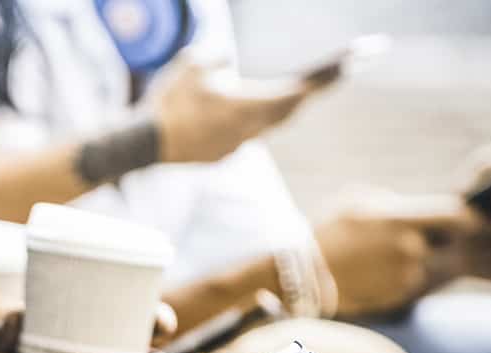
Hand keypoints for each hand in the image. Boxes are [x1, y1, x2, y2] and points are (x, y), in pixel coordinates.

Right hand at [154, 55, 333, 164]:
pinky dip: (245, 122)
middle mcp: (249, 130)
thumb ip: (218, 58)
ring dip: (274, 108)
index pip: (297, 91)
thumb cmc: (170, 100)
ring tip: (279, 93)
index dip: (325, 78)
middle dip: (306, 93)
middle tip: (328, 78)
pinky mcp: (221, 156)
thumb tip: (229, 62)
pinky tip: (229, 114)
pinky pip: (242, 135)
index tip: (347, 66)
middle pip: (287, 110)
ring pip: (265, 124)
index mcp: (249, 105)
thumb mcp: (193, 63)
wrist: (144, 143)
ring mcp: (236, 146)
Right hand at [315, 187, 480, 316]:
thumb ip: (395, 203)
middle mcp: (410, 250)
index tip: (459, 217)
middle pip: (449, 243)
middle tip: (417, 236)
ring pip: (429, 263)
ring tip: (382, 256)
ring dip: (417, 259)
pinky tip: (375, 271)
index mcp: (401, 220)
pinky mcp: (397, 297)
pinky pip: (412, 282)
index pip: (459, 216)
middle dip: (441, 239)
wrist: (302, 275)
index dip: (465, 216)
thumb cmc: (327, 231)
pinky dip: (401, 276)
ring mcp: (405, 277)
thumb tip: (415, 206)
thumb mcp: (357, 200)